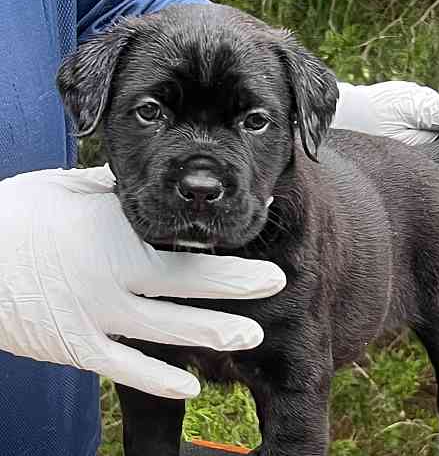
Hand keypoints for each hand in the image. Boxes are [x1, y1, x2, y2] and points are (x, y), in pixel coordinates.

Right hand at [0, 166, 284, 397]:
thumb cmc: (17, 217)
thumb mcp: (67, 189)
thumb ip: (113, 192)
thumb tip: (144, 189)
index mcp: (114, 234)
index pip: (182, 241)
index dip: (222, 242)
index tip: (253, 231)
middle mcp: (113, 277)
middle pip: (188, 283)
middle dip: (236, 283)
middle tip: (275, 283)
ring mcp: (96, 316)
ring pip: (168, 330)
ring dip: (214, 332)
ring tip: (251, 336)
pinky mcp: (76, 348)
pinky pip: (126, 369)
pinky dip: (161, 378)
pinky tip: (193, 385)